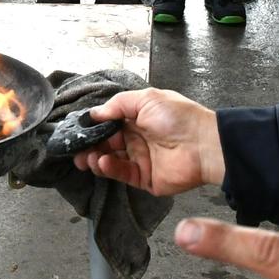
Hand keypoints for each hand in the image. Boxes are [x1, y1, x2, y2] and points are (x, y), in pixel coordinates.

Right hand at [75, 87, 224, 195]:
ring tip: (87, 157)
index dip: (93, 127)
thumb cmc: (178, 117)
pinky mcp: (144, 178)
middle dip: (89, 145)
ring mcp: (141, 159)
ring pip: (110, 160)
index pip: (109, 124)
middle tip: (75, 148)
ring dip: (95, 158)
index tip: (76, 130)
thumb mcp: (146, 99)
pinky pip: (122, 174)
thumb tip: (94, 113)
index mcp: (138, 118)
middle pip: (106, 143)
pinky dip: (109, 168)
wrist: (203, 144)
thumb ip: (117, 105)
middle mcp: (137, 138)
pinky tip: (101, 162)